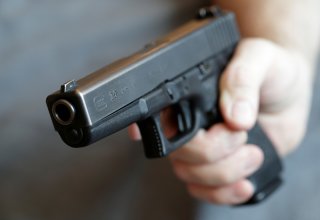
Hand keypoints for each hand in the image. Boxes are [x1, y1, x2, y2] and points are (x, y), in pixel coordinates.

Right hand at [129, 38, 312, 204]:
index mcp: (188, 98)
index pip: (158, 118)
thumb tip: (235, 116)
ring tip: (253, 153)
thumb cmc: (268, 69)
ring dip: (224, 173)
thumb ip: (242, 80)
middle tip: (240, 134)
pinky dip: (223, 194)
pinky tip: (243, 184)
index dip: (150, 131)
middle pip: (177, 154)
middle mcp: (189, 126)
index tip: (150, 138)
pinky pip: (206, 192)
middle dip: (213, 152)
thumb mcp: (257, 60)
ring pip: (190, 176)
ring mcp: (204, 150)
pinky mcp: (221, 169)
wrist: (287, 90)